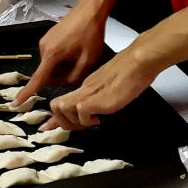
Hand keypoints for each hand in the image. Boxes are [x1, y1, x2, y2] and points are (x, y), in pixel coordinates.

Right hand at [15, 3, 107, 106]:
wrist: (89, 10)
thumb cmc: (90, 34)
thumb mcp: (89, 60)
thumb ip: (75, 77)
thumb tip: (65, 84)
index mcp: (52, 54)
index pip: (38, 79)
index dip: (26, 93)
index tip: (15, 104)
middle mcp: (44, 48)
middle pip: (48, 73)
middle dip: (61, 76)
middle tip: (79, 68)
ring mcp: (44, 42)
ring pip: (51, 65)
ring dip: (62, 67)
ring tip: (79, 57)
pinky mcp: (48, 38)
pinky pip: (52, 56)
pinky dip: (61, 59)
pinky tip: (74, 51)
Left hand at [43, 45, 157, 130]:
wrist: (138, 61)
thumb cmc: (131, 72)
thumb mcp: (112, 87)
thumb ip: (102, 96)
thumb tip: (98, 111)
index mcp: (86, 86)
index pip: (64, 101)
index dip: (56, 117)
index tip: (50, 126)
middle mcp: (84, 89)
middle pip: (56, 105)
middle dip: (61, 122)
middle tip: (80, 126)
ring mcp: (90, 93)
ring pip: (62, 108)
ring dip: (73, 122)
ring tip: (90, 122)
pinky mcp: (98, 99)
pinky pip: (81, 112)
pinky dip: (87, 121)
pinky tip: (99, 119)